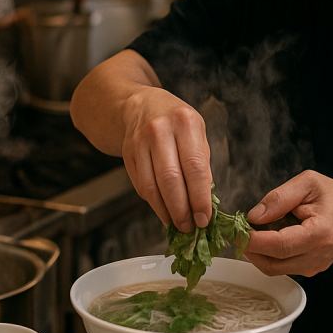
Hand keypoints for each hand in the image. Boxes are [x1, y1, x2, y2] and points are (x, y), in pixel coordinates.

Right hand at [120, 86, 213, 232]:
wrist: (140, 104)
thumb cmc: (176, 121)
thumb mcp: (197, 132)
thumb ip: (202, 163)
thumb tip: (204, 202)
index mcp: (185, 123)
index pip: (195, 167)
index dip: (199, 198)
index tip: (204, 218)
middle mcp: (160, 130)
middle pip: (170, 180)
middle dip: (182, 210)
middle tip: (190, 227)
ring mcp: (140, 141)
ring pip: (152, 187)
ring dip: (166, 211)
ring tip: (178, 224)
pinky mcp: (127, 153)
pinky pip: (141, 186)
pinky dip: (154, 204)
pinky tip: (164, 211)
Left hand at [243, 170, 332, 276]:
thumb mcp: (309, 183)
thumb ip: (281, 197)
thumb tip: (255, 215)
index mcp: (320, 234)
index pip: (280, 245)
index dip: (254, 241)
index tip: (237, 230)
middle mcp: (316, 257)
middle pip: (272, 263)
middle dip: (250, 248)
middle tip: (238, 229)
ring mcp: (312, 267)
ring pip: (273, 268)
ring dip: (257, 252)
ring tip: (253, 231)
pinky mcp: (307, 271)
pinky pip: (280, 267)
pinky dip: (267, 254)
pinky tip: (267, 237)